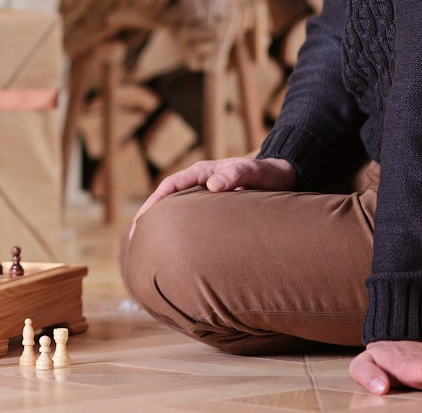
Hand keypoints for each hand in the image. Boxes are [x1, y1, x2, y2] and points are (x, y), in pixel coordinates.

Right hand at [129, 157, 294, 237]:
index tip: (141, 222)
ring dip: (163, 227)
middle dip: (150, 218)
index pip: (170, 187)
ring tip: (151, 250)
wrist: (285, 175)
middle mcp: (201, 184)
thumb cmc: (269, 173)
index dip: (153, 204)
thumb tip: (213, 185)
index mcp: (203, 172)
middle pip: (168, 201)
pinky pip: (193, 220)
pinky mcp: (216, 209)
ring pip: (178, 212)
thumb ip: (236, 174)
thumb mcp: (254, 171)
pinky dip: (181, 233)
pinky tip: (179, 250)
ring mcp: (207, 196)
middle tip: (136, 241)